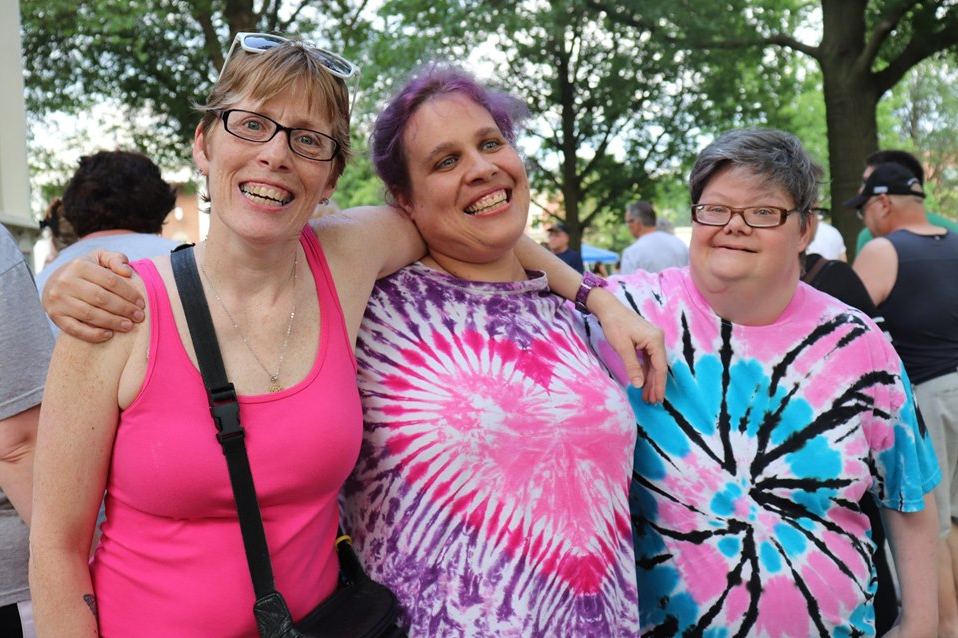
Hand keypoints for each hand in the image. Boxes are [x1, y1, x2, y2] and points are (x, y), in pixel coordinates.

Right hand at [42, 250, 141, 341]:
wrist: (52, 283)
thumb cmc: (84, 272)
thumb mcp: (99, 258)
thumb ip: (115, 259)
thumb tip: (127, 271)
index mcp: (79, 266)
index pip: (110, 280)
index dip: (128, 293)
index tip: (141, 303)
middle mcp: (66, 282)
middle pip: (101, 298)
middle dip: (123, 309)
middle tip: (139, 317)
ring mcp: (58, 300)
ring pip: (89, 314)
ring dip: (112, 322)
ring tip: (128, 326)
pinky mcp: (55, 316)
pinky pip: (74, 328)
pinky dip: (92, 334)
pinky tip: (108, 335)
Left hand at [588, 287, 666, 403]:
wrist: (608, 308)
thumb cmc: (615, 325)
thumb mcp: (623, 347)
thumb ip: (632, 366)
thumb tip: (639, 385)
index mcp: (655, 340)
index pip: (660, 367)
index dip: (659, 384)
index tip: (658, 398)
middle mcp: (657, 340)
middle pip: (658, 367)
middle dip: (655, 385)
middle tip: (652, 401)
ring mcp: (652, 340)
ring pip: (653, 364)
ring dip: (650, 380)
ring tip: (647, 396)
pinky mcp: (646, 341)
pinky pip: (648, 360)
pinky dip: (645, 371)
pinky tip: (643, 383)